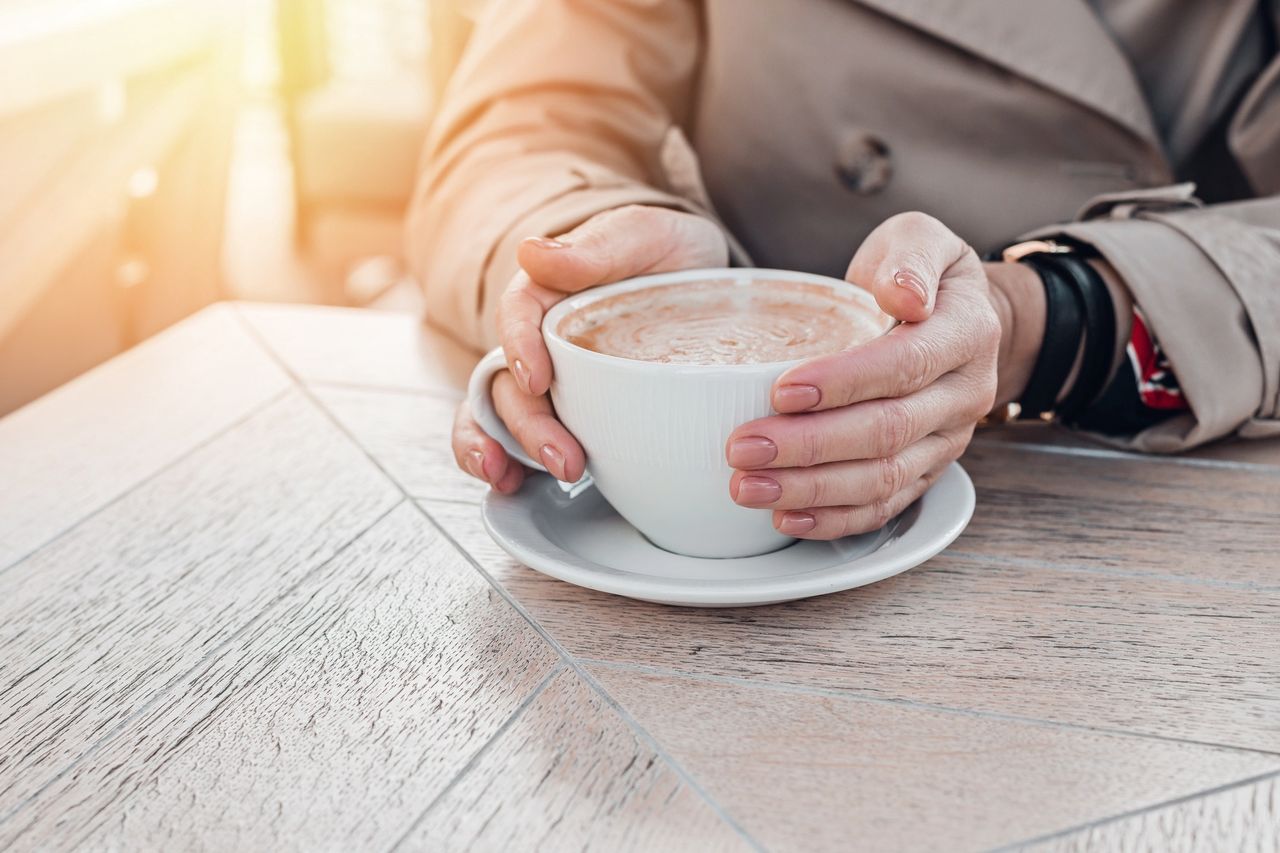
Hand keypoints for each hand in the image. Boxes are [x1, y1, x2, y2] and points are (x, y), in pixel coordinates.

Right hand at [452, 205, 727, 491]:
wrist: (705, 282)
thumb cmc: (667, 253)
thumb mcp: (644, 236)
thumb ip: (596, 246)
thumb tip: (531, 252)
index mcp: (549, 290)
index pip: (519, 312)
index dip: (519, 346)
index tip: (538, 379)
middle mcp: (537, 339)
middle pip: (511, 381)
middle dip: (528, 425)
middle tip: (565, 460)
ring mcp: (549, 379)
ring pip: (504, 414)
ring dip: (509, 450)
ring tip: (524, 479)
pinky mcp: (568, 410)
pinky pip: (523, 439)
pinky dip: (510, 464)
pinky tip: (513, 486)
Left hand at [725, 212, 1000, 538]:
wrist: (953, 318)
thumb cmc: (917, 277)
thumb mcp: (919, 239)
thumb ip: (909, 256)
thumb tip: (904, 294)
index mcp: (965, 334)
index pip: (905, 365)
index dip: (844, 382)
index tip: (783, 390)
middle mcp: (964, 395)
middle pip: (887, 432)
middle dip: (810, 445)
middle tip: (744, 447)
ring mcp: (946, 441)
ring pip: (883, 479)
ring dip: (811, 490)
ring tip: (748, 486)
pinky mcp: (925, 472)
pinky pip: (884, 506)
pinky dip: (834, 520)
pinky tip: (785, 519)